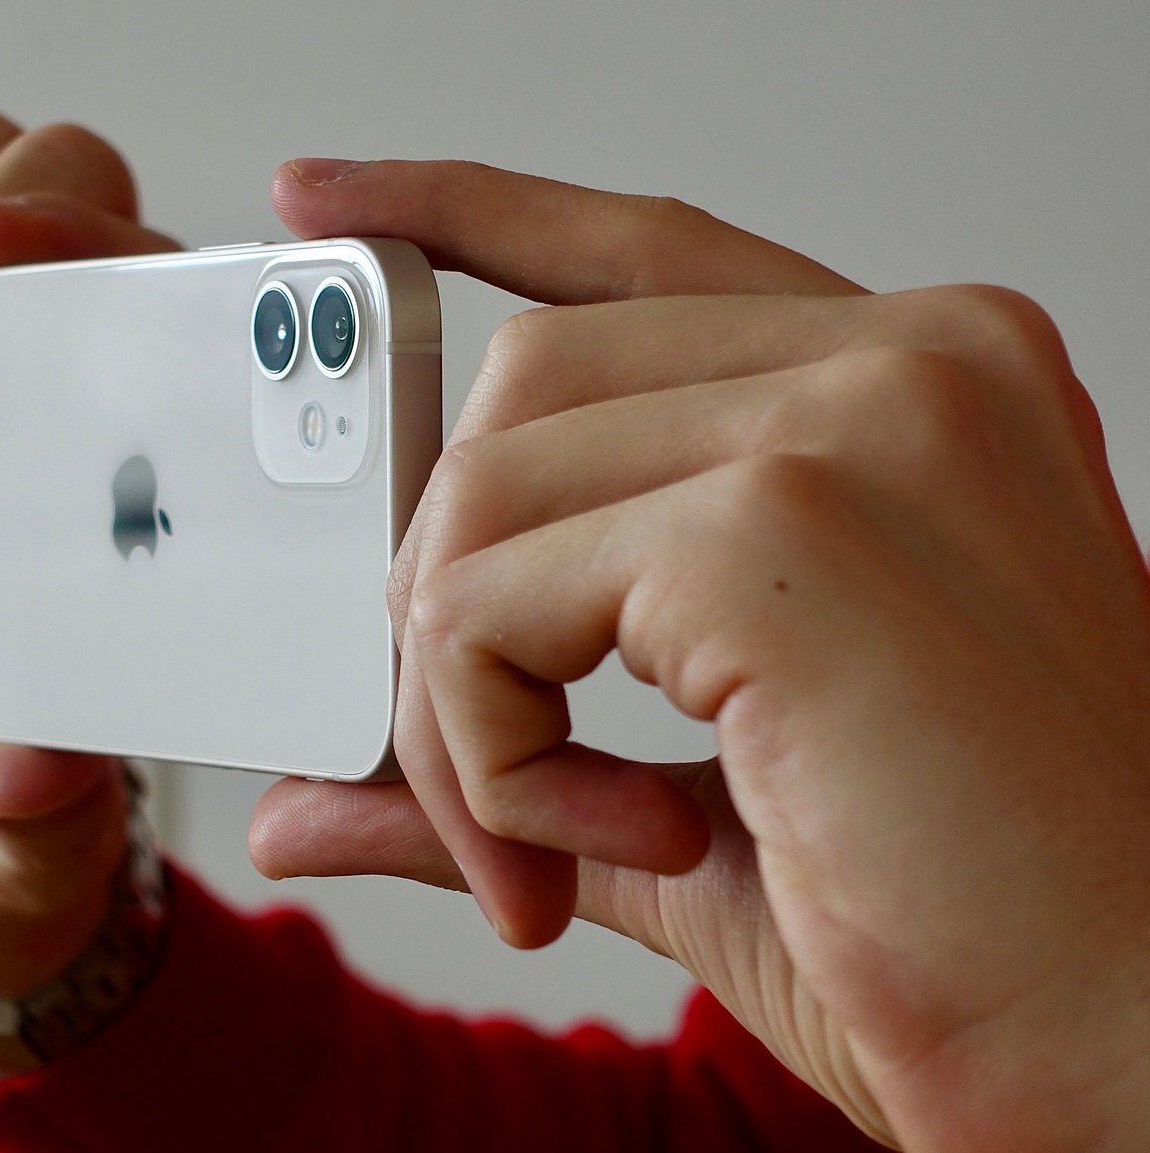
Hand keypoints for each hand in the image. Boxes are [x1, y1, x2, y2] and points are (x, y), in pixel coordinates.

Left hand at [249, 160, 1149, 1149]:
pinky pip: (485, 601)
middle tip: (492, 794)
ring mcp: (854, 425)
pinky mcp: (780, 527)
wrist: (1127, 1054)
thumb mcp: (680, 817)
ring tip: (552, 848)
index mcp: (912, 389)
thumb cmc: (953, 930)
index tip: (329, 207)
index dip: (463, 217)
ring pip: (479, 494)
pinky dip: (486, 752)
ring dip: (456, 709)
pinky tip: (608, 843)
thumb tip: (291, 805)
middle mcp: (906, 363)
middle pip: (520, 388)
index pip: (637, 254)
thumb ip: (494, 763)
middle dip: (446, 604)